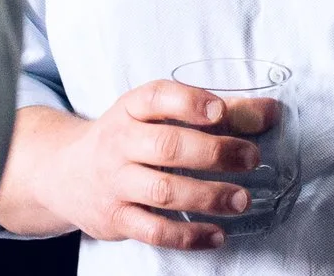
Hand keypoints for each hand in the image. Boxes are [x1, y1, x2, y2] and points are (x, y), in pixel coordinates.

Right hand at [0, 82, 278, 249]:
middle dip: (213, 152)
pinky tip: (217, 234)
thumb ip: (214, 111)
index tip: (220, 110)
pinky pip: (154, 231)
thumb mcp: (156, 114)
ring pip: (162, 191)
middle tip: (251, 158)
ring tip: (242, 199)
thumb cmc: (128, 136)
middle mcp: (119, 143)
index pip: (157, 98)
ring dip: (207, 196)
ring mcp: (115, 183)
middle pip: (167, 146)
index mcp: (131, 108)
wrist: (64, 172)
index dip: (189, 102)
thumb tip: (270, 111)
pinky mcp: (116, 218)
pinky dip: (188, 235)